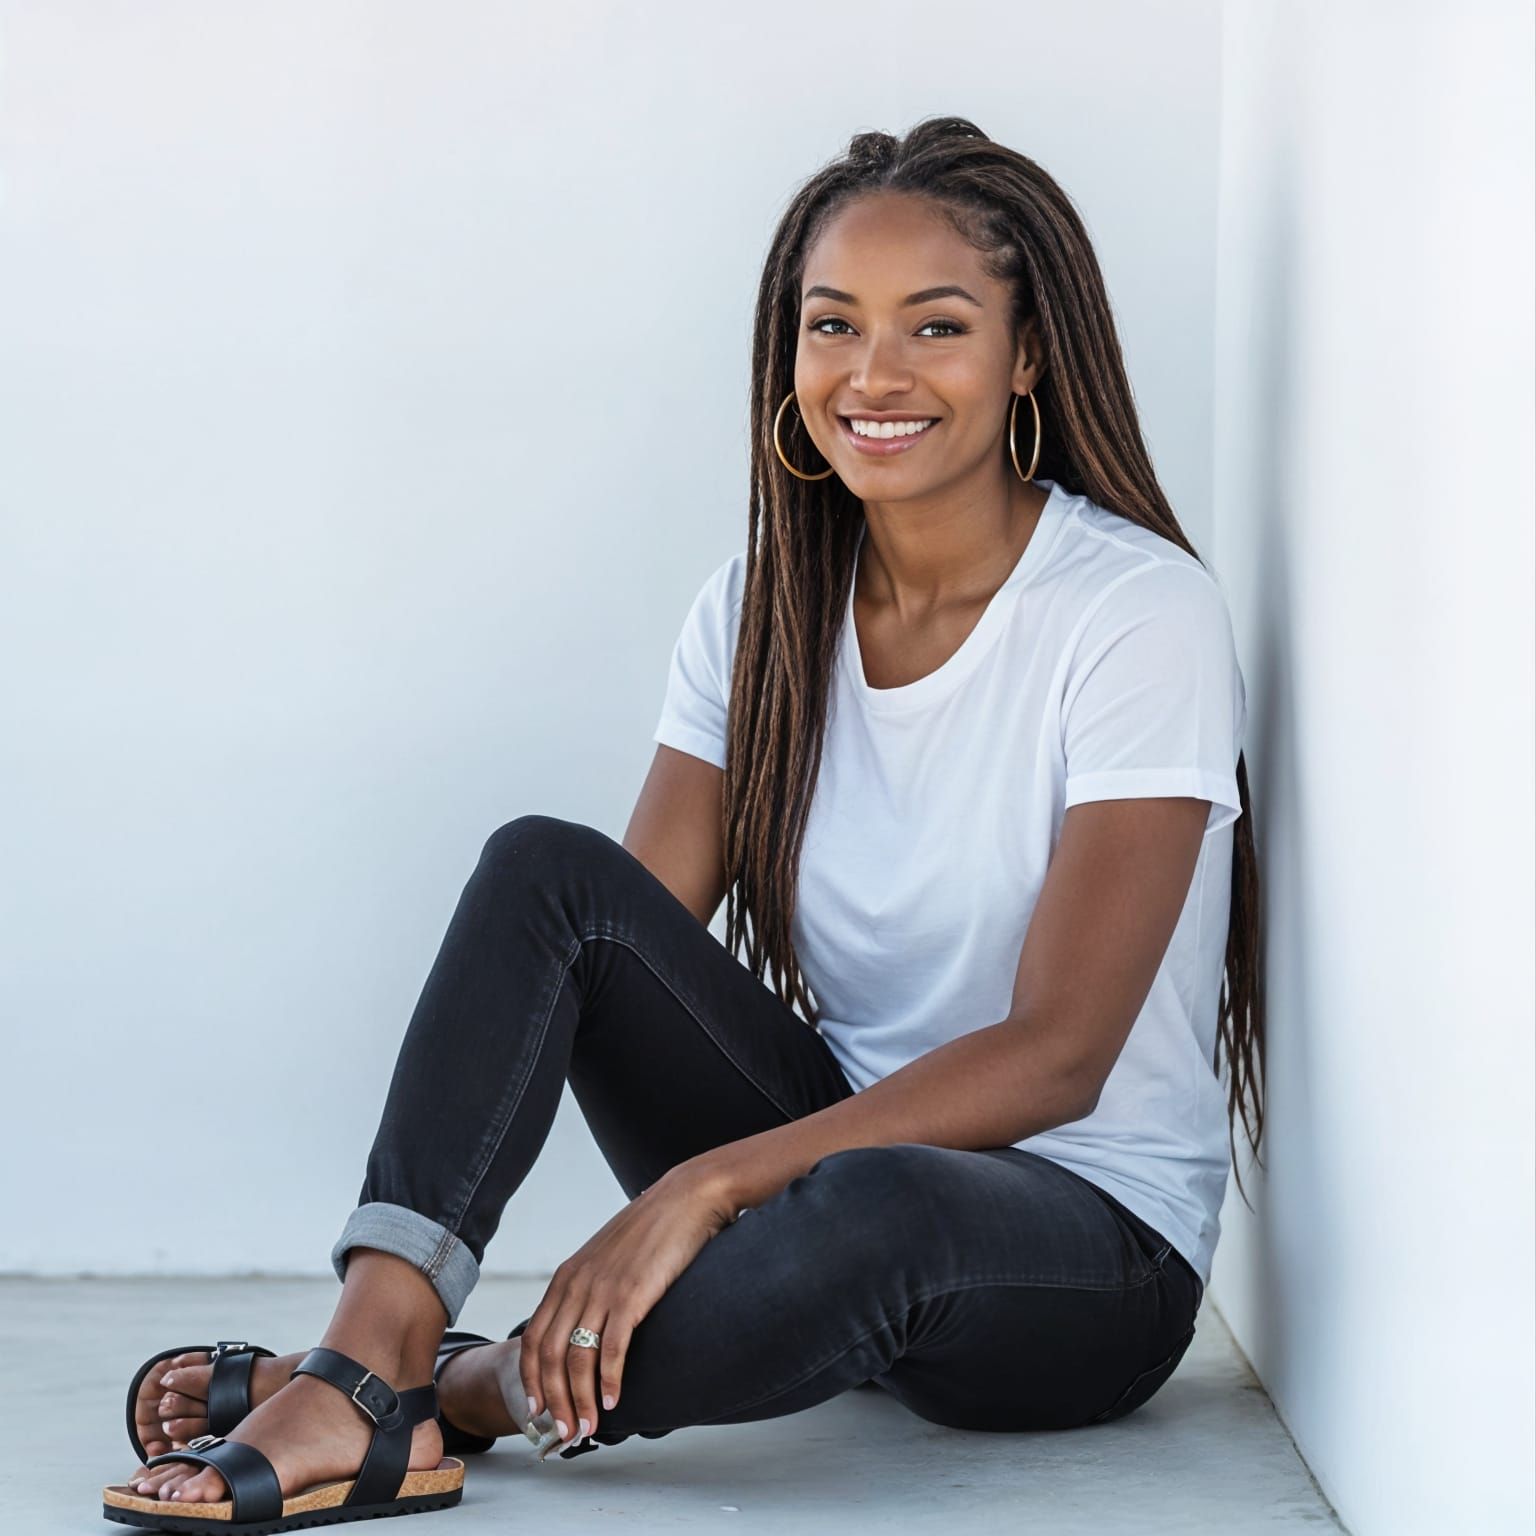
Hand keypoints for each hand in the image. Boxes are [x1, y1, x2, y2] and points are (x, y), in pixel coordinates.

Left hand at [519, 1160, 739, 1449]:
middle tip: (563, 1433)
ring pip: (577, 1358)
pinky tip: (615, 1399)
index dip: (532, 1380)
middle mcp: (576, 1284)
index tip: (536, 1411)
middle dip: (553, 1401)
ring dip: (580, 1399)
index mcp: (566, 1277)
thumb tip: (586, 1329)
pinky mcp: (632, 1294)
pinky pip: (612, 1347)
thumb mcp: (606, 1258)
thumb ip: (590, 1289)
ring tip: (588, 1427)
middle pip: (550, 1356)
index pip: (533, 1339)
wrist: (684, 1198)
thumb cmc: (650, 1231)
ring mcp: (602, 1289)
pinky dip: (609, 1379)